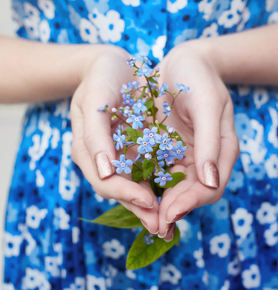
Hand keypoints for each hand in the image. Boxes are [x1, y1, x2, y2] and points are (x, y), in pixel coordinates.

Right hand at [70, 45, 158, 232]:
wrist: (113, 63)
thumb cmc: (101, 77)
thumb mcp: (95, 99)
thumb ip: (95, 135)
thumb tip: (103, 171)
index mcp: (87, 150)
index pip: (106, 182)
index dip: (127, 194)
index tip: (151, 202)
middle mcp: (102, 158)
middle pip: (122, 191)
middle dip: (143, 209)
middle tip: (166, 227)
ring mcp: (119, 155)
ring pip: (136, 186)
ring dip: (154, 204)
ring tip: (173, 221)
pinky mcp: (136, 149)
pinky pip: (148, 172)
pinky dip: (161, 185)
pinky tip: (177, 195)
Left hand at [155, 40, 239, 239]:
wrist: (181, 59)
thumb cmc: (200, 77)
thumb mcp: (208, 105)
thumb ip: (210, 143)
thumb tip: (210, 182)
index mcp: (220, 152)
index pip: (209, 188)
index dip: (190, 203)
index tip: (169, 213)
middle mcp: (201, 158)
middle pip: (188, 194)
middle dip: (170, 210)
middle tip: (151, 224)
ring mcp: (181, 154)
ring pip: (168, 187)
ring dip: (155, 203)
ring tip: (140, 216)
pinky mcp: (162, 148)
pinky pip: (152, 170)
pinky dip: (142, 183)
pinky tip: (129, 190)